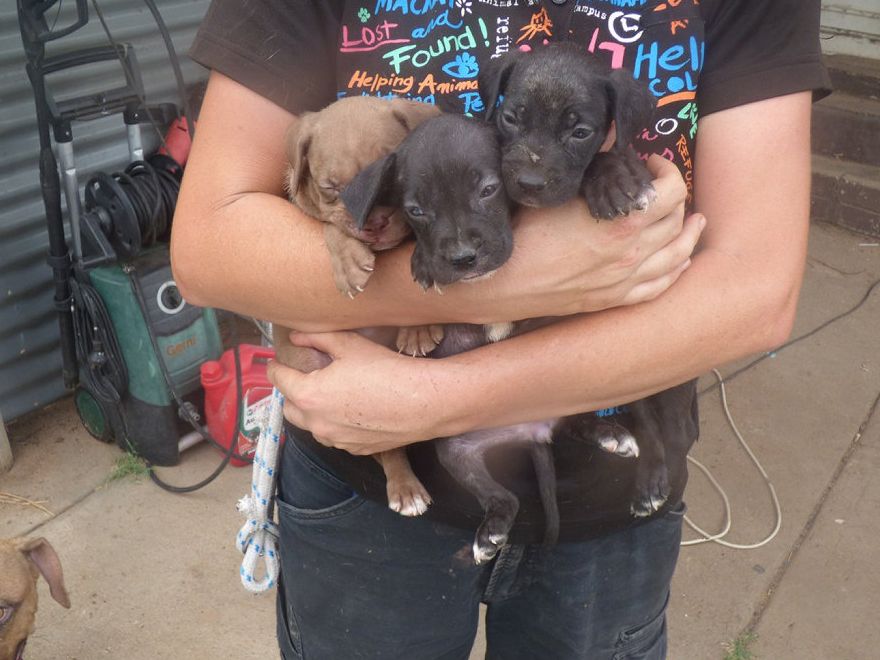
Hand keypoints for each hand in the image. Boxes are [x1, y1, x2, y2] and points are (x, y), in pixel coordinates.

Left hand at [267, 331, 441, 454]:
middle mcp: (316, 423)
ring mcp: (335, 440)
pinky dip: (335, 424)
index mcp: (308, 395)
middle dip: (292, 393)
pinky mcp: (355, 449)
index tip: (277, 362)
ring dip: (313, 411)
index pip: (279, 380)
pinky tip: (353, 410)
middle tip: (306, 378)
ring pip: (312, 426)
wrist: (423, 402)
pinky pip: (335, 436)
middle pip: (289, 408)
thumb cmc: (386, 370)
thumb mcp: (349, 344)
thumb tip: (296, 337)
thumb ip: (316, 338)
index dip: (276, 368)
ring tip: (331, 394)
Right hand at [477, 155, 702, 320]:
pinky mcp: (613, 300)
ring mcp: (625, 280)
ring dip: (689, 234)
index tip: (651, 164)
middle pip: (676, 219)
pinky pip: (658, 287)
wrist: (504, 281)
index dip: (668, 171)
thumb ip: (591, 171)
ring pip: (677, 255)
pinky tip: (680, 261)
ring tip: (693, 222)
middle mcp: (632, 253)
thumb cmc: (524, 234)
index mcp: (622, 222)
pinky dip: (676, 272)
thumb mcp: (558, 192)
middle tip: (660, 188)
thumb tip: (609, 143)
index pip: (671, 191)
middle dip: (675, 197)